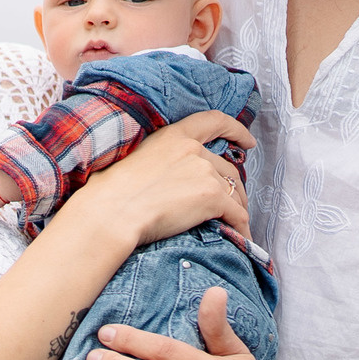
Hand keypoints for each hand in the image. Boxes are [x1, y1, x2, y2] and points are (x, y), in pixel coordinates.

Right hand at [55, 111, 252, 245]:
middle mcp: (193, 150)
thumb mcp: (133, 161)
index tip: (247, 141)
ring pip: (235, 193)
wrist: (112, 213)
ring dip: (237, 209)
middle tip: (236, 202)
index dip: (236, 130)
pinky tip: (239, 237)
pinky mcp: (212, 197)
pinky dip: (241, 227)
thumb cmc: (110, 193)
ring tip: (235, 224)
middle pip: (228, 168)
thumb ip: (157, 161)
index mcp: (172, 136)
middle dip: (235, 187)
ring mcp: (205, 173)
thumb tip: (159, 179)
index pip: (214, 122)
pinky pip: (236, 215)